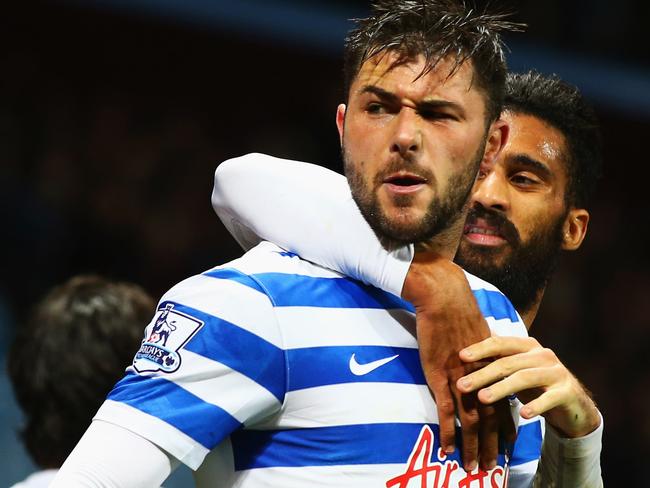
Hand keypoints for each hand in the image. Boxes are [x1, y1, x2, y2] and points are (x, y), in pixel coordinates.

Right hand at [402, 252, 513, 470]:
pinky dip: (447, 433)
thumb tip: (482, 355)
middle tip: (491, 466)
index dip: (504, 425)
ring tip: (473, 468)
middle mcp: (480, 378)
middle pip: (489, 419)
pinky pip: (446, 412)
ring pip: (470, 421)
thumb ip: (481, 349)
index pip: (500, 403)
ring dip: (472, 447)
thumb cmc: (458, 310)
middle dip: (491, 445)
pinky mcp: (441, 377)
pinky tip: (447, 449)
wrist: (445, 298)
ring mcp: (461, 379)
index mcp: (490, 368)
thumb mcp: (477, 331)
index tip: (508, 443)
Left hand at [456, 336, 600, 437]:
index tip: (460, 357)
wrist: (573, 404)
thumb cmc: (536, 384)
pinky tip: (524, 414)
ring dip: (501, 388)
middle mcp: (542, 354)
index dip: (480, 349)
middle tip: (462, 386)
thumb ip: (496, 360)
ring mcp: (556, 372)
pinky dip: (536, 405)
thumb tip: (461, 352)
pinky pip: (549, 398)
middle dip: (482, 374)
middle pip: (508, 363)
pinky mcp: (567, 391)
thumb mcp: (516, 370)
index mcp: (528, 345)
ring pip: (525, 378)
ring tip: (482, 398)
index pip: (500, 343)